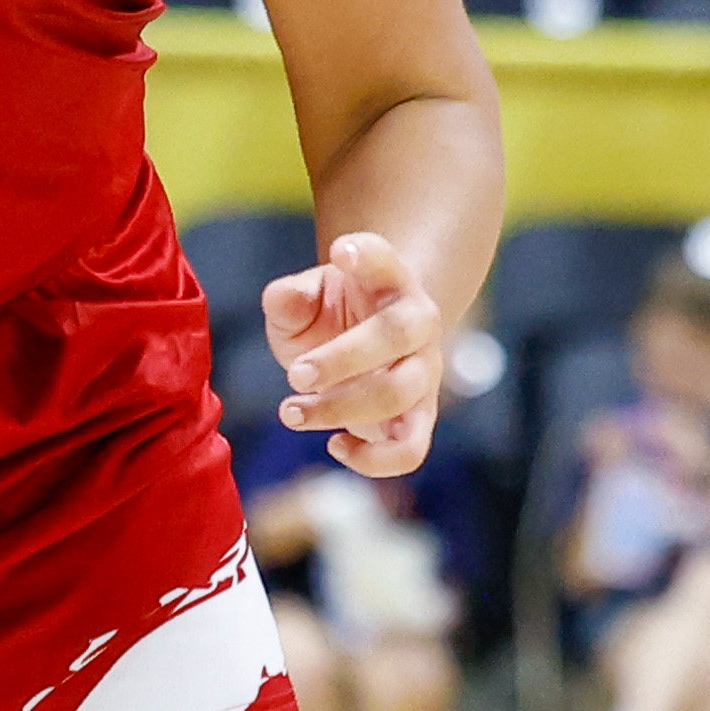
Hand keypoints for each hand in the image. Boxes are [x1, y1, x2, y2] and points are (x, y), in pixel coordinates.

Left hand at [263, 229, 448, 477]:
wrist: (365, 352)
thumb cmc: (330, 319)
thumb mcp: (304, 301)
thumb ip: (289, 298)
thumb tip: (284, 299)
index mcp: (390, 281)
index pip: (387, 260)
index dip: (369, 254)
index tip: (340, 251)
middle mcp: (418, 323)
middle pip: (398, 333)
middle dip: (343, 358)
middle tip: (295, 375)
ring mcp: (425, 372)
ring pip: (400, 393)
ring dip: (341, 408)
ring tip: (291, 411)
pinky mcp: (420, 418)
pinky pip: (411, 449)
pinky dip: (373, 459)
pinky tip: (334, 444)